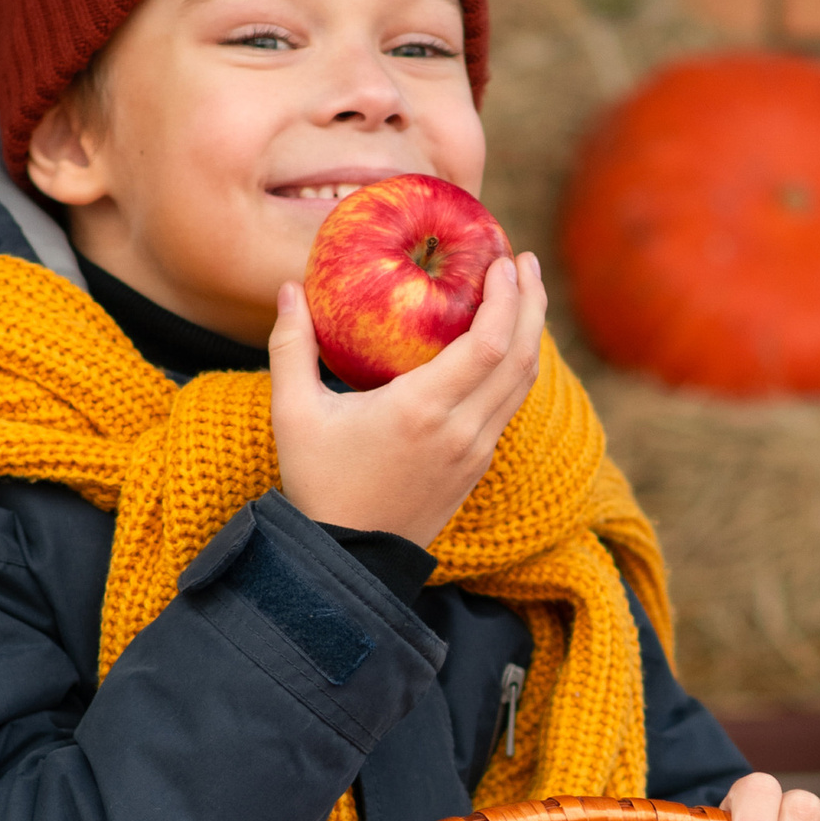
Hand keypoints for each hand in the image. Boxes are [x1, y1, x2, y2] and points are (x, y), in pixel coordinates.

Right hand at [268, 252, 548, 546]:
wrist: (349, 560)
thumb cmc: (318, 485)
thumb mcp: (294, 415)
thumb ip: (291, 347)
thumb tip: (287, 288)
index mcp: (422, 410)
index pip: (489, 344)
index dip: (507, 298)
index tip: (505, 260)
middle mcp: (461, 430)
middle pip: (521, 357)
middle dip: (531, 303)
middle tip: (526, 260)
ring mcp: (475, 452)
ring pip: (522, 384)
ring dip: (530, 333)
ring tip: (523, 293)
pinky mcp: (476, 466)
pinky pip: (508, 406)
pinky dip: (514, 366)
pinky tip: (502, 343)